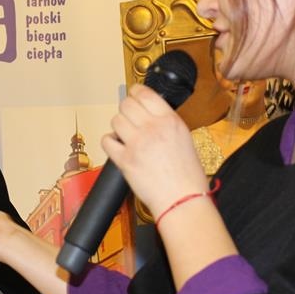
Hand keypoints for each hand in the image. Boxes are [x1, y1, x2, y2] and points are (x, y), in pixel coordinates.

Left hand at [102, 84, 207, 217]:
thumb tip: (148, 113)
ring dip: (118, 126)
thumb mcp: (184, 138)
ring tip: (126, 135)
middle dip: (125, 109)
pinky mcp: (125, 160)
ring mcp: (137, 144)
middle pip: (126, 104)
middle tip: (128, 117)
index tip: (133, 94)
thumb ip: (165, 122)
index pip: (145, 93)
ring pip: (115, 120)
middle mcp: (153, 128)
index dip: (135, 92)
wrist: (183, 200)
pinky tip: (118, 147)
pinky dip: (110, 142)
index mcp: (170, 121)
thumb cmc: (187, 176)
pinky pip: (107, 141)